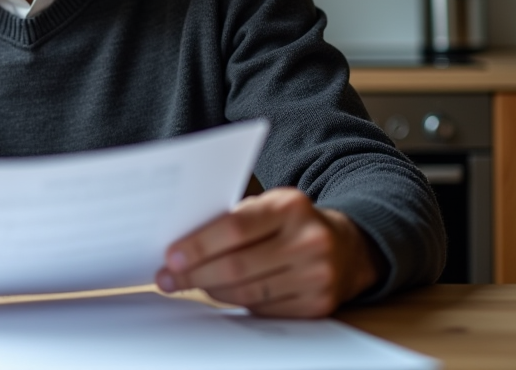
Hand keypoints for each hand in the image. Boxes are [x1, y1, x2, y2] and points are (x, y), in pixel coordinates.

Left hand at [155, 187, 381, 317]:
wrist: (347, 247)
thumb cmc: (292, 223)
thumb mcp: (269, 205)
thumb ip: (233, 219)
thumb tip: (182, 245)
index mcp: (291, 206)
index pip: (235, 228)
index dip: (199, 245)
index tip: (171, 256)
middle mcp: (308, 241)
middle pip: (237, 266)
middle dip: (195, 274)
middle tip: (168, 278)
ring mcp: (316, 276)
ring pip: (247, 293)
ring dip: (210, 291)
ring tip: (187, 285)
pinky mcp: (317, 305)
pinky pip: (264, 310)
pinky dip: (236, 303)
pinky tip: (218, 294)